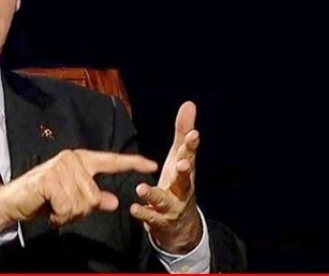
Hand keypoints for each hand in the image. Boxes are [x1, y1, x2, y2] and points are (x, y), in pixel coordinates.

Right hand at [0, 149, 157, 232]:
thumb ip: (94, 199)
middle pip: (95, 196)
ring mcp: (61, 166)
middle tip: (62, 209)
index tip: (152, 166)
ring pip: (83, 203)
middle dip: (80, 210)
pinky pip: (68, 206)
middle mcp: (72, 159)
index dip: (133, 163)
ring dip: (68, 214)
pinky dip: (60, 215)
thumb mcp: (72, 201)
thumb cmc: (43, 200)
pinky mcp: (50, 178)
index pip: (111, 161)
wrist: (12, 201)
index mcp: (81, 160)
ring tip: (54, 208)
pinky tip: (49, 210)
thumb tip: (114, 202)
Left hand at [130, 101, 202, 253]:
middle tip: (181, 163)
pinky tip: (134, 208)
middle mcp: (182, 188)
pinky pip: (151, 217)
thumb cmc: (178, 183)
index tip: (194, 134)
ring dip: (153, 194)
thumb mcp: (179, 157)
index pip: (190, 155)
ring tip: (141, 188)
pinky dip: (144, 213)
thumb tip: (189, 104)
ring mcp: (172, 206)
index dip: (192, 145)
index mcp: (184, 170)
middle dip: (184, 171)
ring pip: (164, 200)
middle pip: (185, 179)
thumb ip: (182, 133)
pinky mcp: (160, 221)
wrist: (181, 225)